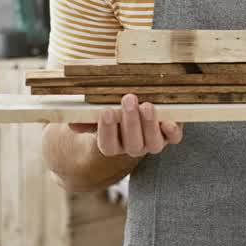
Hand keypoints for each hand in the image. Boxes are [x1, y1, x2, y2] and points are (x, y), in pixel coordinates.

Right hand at [67, 93, 183, 157]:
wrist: (137, 107)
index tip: (105, 112)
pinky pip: (174, 138)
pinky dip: (172, 131)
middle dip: (130, 122)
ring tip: (146, 105)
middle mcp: (133, 147)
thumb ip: (85, 117)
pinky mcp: (169, 135)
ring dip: (149, 125)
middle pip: (132, 144)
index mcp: (113, 145)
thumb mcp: (97, 110)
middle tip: (128, 98)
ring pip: (152, 143)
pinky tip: (169, 120)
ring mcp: (152, 142)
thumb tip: (72, 124)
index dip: (107, 131)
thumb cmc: (112, 108)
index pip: (107, 145)